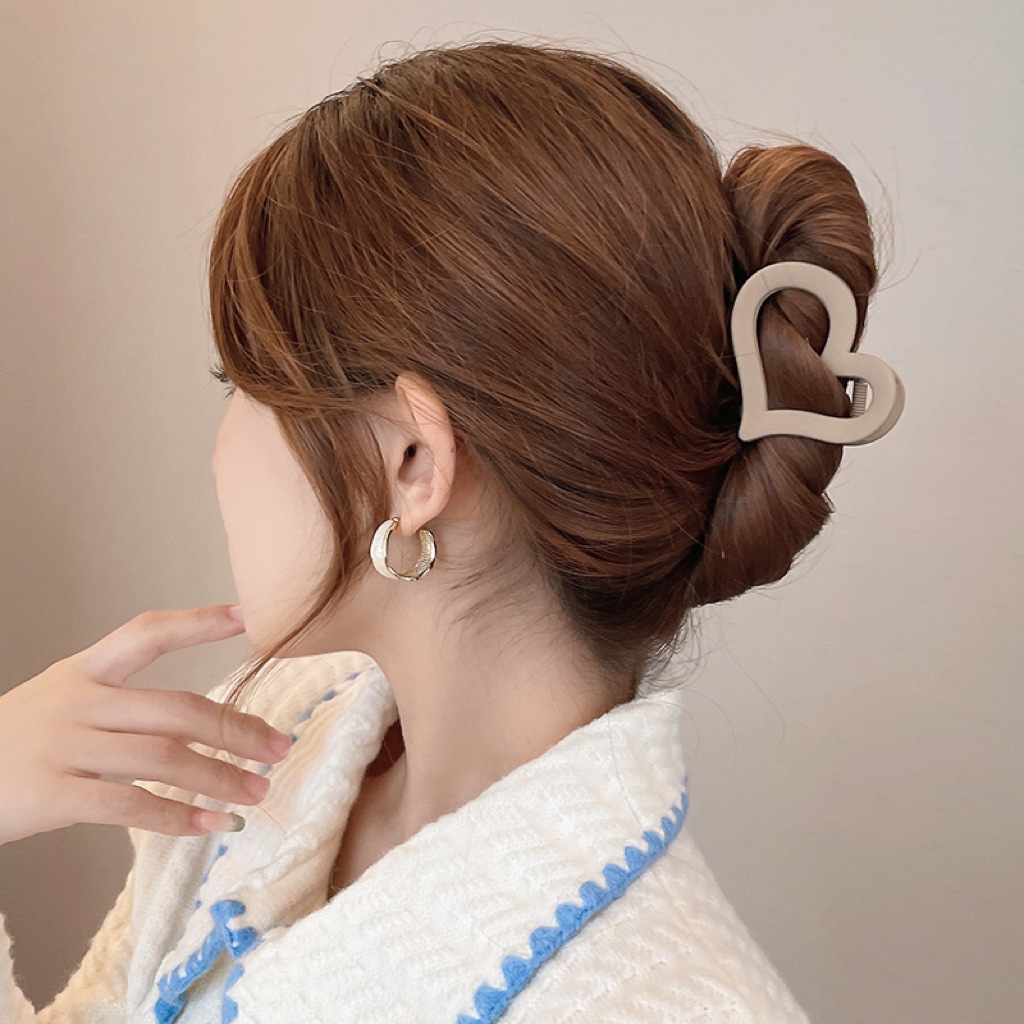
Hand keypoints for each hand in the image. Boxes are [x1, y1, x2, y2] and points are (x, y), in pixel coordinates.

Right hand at [0, 604, 292, 846]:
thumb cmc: (17, 742)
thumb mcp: (63, 702)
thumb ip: (127, 706)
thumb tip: (206, 726)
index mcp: (84, 672)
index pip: (148, 633)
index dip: (199, 623)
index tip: (249, 617)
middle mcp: (78, 702)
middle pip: (175, 709)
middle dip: (236, 728)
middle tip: (279, 746)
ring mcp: (64, 748)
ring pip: (162, 759)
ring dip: (219, 777)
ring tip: (257, 792)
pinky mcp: (52, 796)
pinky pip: (129, 807)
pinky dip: (177, 817)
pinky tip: (212, 823)